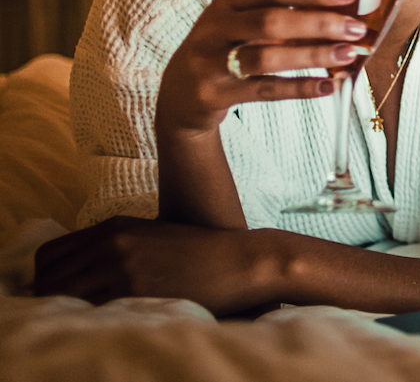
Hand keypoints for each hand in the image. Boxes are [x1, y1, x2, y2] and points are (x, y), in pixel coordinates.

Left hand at [33, 217, 281, 314]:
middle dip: (48, 299)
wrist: (241, 260)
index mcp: (114, 226)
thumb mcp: (154, 237)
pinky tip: (104, 325)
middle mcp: (110, 241)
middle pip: (47, 276)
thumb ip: (118, 247)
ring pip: (60, 295)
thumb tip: (87, 276)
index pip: (48, 254)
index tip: (58, 295)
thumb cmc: (204, 254)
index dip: (45, 279)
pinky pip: (88, 310)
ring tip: (86, 323)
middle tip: (69, 315)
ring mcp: (120, 264)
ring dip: (65, 312)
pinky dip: (87, 321)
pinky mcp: (134, 288)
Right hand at [158, 0, 367, 134]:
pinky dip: (299, 88)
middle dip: (318, 23)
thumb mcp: (243, 25)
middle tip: (356, 28)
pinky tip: (328, 86)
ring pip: (266, 57)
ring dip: (312, 55)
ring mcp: (210, 62)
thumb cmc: (225, 51)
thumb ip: (282, 16)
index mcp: (228, 3)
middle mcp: (216, 28)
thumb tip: (342, 15)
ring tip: (348, 55)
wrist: (179, 95)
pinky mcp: (213, 94)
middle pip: (271, 21)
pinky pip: (264, 90)